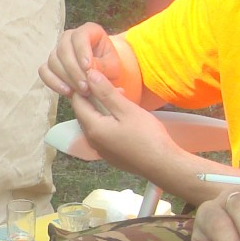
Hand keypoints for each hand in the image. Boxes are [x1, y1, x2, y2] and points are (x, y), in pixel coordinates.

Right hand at [39, 23, 109, 99]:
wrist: (101, 78)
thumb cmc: (108, 68)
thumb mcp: (113, 66)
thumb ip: (102, 66)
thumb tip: (88, 70)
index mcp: (88, 31)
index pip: (80, 35)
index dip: (82, 51)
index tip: (88, 68)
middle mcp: (70, 37)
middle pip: (63, 49)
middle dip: (74, 70)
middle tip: (86, 86)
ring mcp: (57, 50)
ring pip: (53, 60)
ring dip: (66, 78)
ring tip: (81, 91)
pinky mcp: (49, 64)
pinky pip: (44, 71)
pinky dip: (53, 82)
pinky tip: (67, 91)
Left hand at [69, 67, 183, 176]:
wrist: (162, 165)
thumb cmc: (146, 135)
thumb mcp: (126, 109)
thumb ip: (106, 92)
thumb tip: (89, 75)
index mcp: (92, 128)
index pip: (77, 101)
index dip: (84, 86)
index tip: (97, 75)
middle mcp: (91, 140)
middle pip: (85, 112)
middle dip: (95, 96)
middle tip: (113, 85)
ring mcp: (100, 149)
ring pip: (95, 122)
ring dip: (103, 108)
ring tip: (122, 97)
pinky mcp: (111, 155)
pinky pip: (103, 133)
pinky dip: (108, 121)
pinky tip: (124, 117)